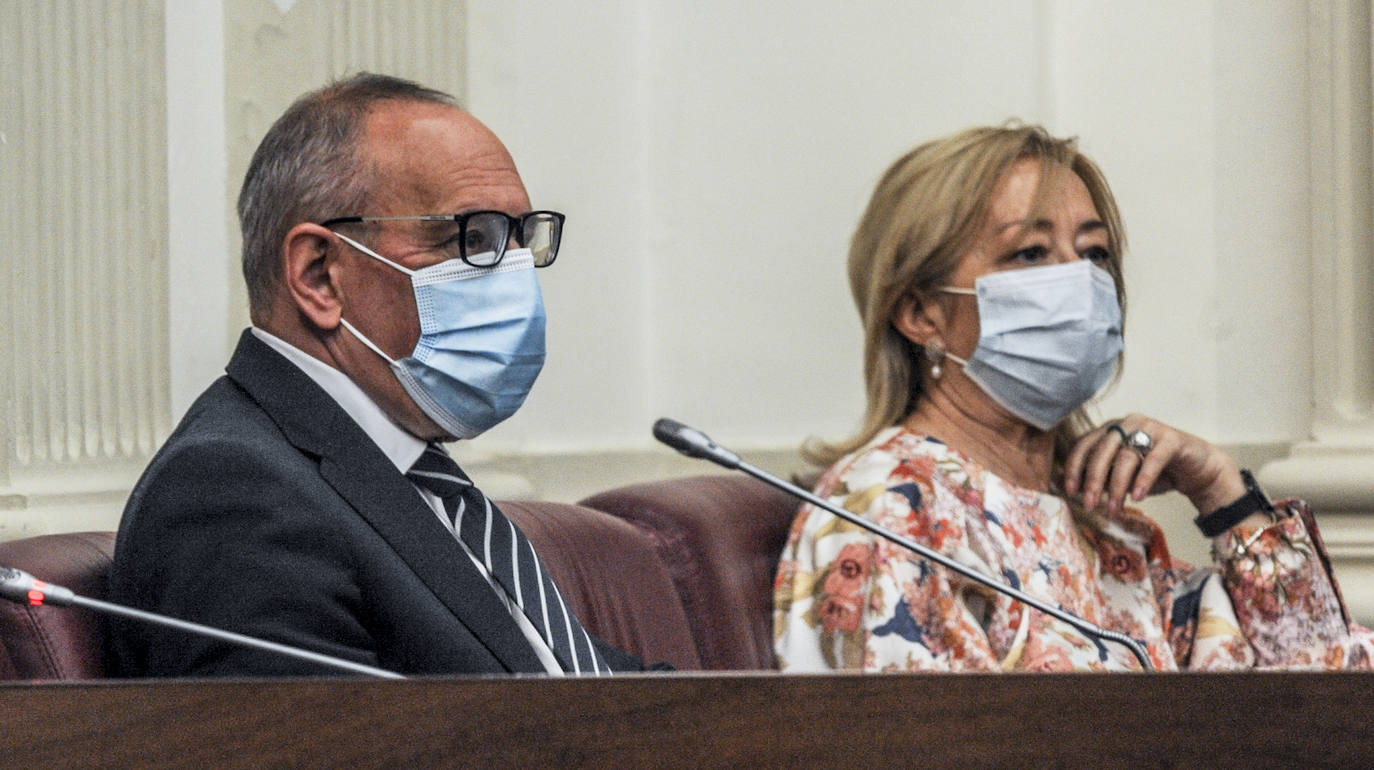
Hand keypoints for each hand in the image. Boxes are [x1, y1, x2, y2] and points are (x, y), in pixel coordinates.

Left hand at [1062, 414, 1245, 514]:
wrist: (1197, 471)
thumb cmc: (1155, 474)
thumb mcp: (1123, 478)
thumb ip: (1102, 479)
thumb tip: (1074, 489)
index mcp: (1110, 430)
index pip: (1084, 445)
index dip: (1074, 467)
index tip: (1070, 491)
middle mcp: (1127, 424)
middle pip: (1101, 450)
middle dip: (1091, 480)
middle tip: (1088, 504)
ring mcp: (1150, 428)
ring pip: (1125, 457)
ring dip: (1116, 487)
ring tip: (1113, 509)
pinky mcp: (1171, 439)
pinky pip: (1152, 459)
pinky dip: (1142, 480)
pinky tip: (1137, 498)